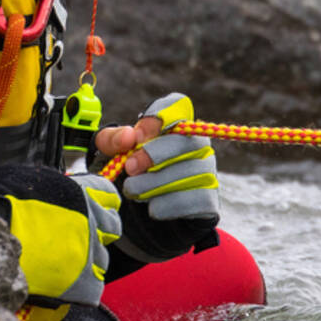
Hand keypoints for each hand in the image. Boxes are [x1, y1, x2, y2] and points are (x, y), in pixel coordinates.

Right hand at [0, 163, 121, 306]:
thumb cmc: (4, 202)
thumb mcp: (32, 180)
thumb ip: (54, 187)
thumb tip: (53, 191)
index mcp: (82, 193)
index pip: (109, 196)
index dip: (101, 202)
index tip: (94, 207)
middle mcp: (93, 221)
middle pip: (111, 227)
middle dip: (97, 230)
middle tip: (78, 236)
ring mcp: (89, 252)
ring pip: (102, 258)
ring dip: (88, 258)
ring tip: (65, 262)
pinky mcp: (83, 282)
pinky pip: (95, 286)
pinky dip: (83, 286)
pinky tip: (67, 283)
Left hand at [96, 92, 219, 262]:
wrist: (144, 215)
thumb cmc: (130, 173)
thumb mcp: (111, 154)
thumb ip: (111, 140)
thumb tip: (128, 136)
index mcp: (174, 124)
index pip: (177, 105)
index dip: (158, 117)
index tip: (136, 137)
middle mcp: (198, 144)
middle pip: (184, 140)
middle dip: (153, 154)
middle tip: (130, 168)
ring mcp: (207, 171)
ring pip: (188, 172)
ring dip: (155, 183)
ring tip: (133, 191)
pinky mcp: (209, 200)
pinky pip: (193, 199)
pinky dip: (168, 204)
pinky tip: (152, 207)